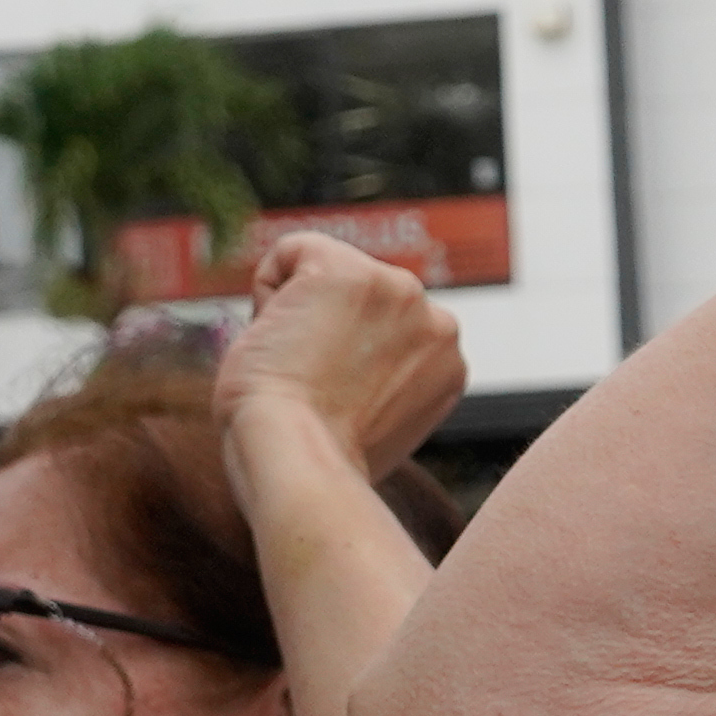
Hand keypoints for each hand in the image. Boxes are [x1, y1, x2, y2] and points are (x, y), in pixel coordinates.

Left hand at [212, 230, 467, 476]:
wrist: (295, 461)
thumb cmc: (317, 461)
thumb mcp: (376, 425)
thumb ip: (382, 386)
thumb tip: (347, 373)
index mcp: (448, 364)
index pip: (382, 334)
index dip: (342, 367)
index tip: (332, 405)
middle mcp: (437, 322)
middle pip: (357, 302)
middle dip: (326, 337)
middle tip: (313, 388)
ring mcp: (398, 292)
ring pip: (324, 277)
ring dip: (300, 318)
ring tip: (299, 368)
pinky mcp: (347, 272)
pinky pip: (290, 254)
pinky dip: (267, 291)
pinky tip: (276, 337)